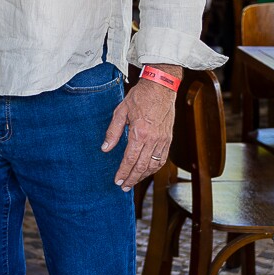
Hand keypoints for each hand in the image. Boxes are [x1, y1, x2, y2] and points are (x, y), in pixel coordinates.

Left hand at [102, 71, 177, 189]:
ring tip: (133, 181)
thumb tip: (105, 148)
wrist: (161, 87)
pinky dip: (154, 168)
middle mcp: (153, 139)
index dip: (123, 172)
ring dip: (143, 176)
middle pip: (142, 166)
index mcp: (140, 133)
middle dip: (132, 178)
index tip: (117, 181)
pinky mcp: (169, 139)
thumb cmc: (140, 97)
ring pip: (154, 165)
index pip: (130, 159)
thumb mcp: (120, 111)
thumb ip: (113, 131)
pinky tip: (147, 171)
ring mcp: (163, 140)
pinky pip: (162, 158)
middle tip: (123, 187)